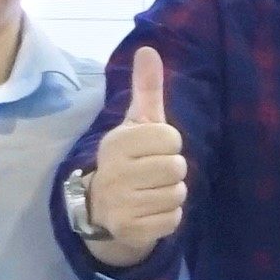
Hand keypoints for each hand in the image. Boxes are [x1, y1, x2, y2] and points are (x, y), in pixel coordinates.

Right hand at [82, 48, 187, 262]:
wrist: (102, 209)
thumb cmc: (129, 159)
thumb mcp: (137, 124)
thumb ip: (146, 89)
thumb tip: (148, 50)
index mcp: (116, 142)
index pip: (171, 138)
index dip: (168, 144)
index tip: (151, 150)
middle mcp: (114, 172)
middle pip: (177, 167)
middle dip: (172, 171)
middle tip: (152, 174)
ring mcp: (120, 203)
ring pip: (177, 194)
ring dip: (171, 194)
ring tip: (149, 192)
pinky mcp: (131, 229)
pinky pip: (173, 219)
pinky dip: (168, 217)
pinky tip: (149, 212)